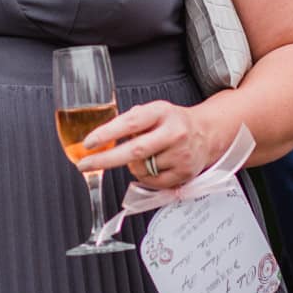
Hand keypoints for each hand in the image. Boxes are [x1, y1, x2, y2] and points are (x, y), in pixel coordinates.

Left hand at [76, 100, 221, 188]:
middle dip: (106, 160)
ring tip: (146, 155)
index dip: (108, 133)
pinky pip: (152, 181)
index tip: (89, 142)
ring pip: (141, 168)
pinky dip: (146, 176)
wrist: (206, 133)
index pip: (131, 122)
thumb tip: (103, 137)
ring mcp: (180, 155)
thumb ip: (132, 121)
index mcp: (162, 112)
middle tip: (85, 164)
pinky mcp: (184, 173)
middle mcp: (173, 133)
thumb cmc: (173, 122)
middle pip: (135, 151)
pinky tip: (155, 164)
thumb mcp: (154, 111)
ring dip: (133, 165)